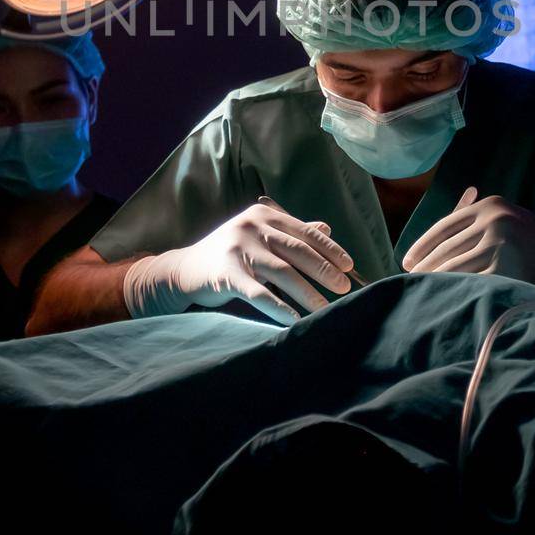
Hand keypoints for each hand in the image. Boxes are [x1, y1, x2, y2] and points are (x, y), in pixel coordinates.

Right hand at [122, 199, 353, 325]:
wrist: (184, 269)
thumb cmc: (229, 253)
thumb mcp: (259, 236)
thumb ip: (290, 232)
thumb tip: (326, 229)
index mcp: (264, 215)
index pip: (305, 232)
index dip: (330, 250)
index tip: (350, 267)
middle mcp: (252, 227)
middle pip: (298, 250)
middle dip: (325, 271)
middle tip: (345, 289)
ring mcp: (238, 248)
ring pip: (283, 272)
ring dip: (308, 293)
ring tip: (326, 310)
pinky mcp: (227, 273)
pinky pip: (260, 293)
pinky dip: (280, 307)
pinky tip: (295, 319)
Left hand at [401, 186, 534, 292]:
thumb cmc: (530, 240)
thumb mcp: (503, 219)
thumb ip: (470, 224)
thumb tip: (425, 249)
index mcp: (488, 206)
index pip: (443, 227)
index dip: (421, 246)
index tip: (407, 262)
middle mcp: (493, 222)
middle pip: (446, 250)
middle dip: (425, 268)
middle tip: (411, 282)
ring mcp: (500, 246)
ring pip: (455, 269)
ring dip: (436, 283)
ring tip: (425, 292)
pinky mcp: (507, 271)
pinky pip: (472, 285)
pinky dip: (457, 293)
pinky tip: (448, 300)